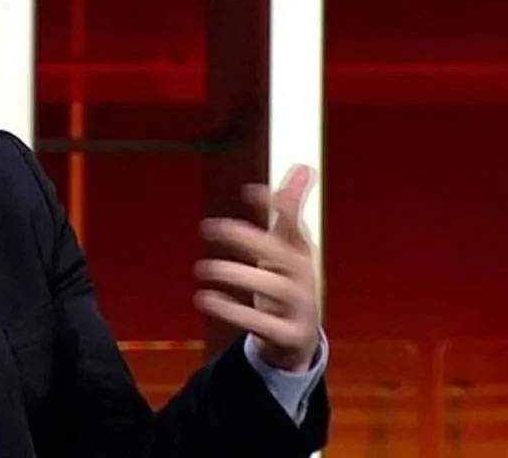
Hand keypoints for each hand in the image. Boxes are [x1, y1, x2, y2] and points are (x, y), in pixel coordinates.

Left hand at [194, 165, 319, 371]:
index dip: (279, 208)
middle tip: (212, 227)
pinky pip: (261, 324)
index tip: (250, 190)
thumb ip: (288, 211)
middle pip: (281, 256)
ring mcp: (299, 308)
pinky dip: (233, 312)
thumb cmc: (287, 283)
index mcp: (302, 254)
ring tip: (203, 268)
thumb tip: (302, 167)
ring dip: (236, 275)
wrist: (299, 340)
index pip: (295, 227)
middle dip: (249, 239)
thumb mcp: (289, 248)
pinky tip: (207, 298)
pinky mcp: (287, 335)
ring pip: (271, 289)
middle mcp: (304, 279)